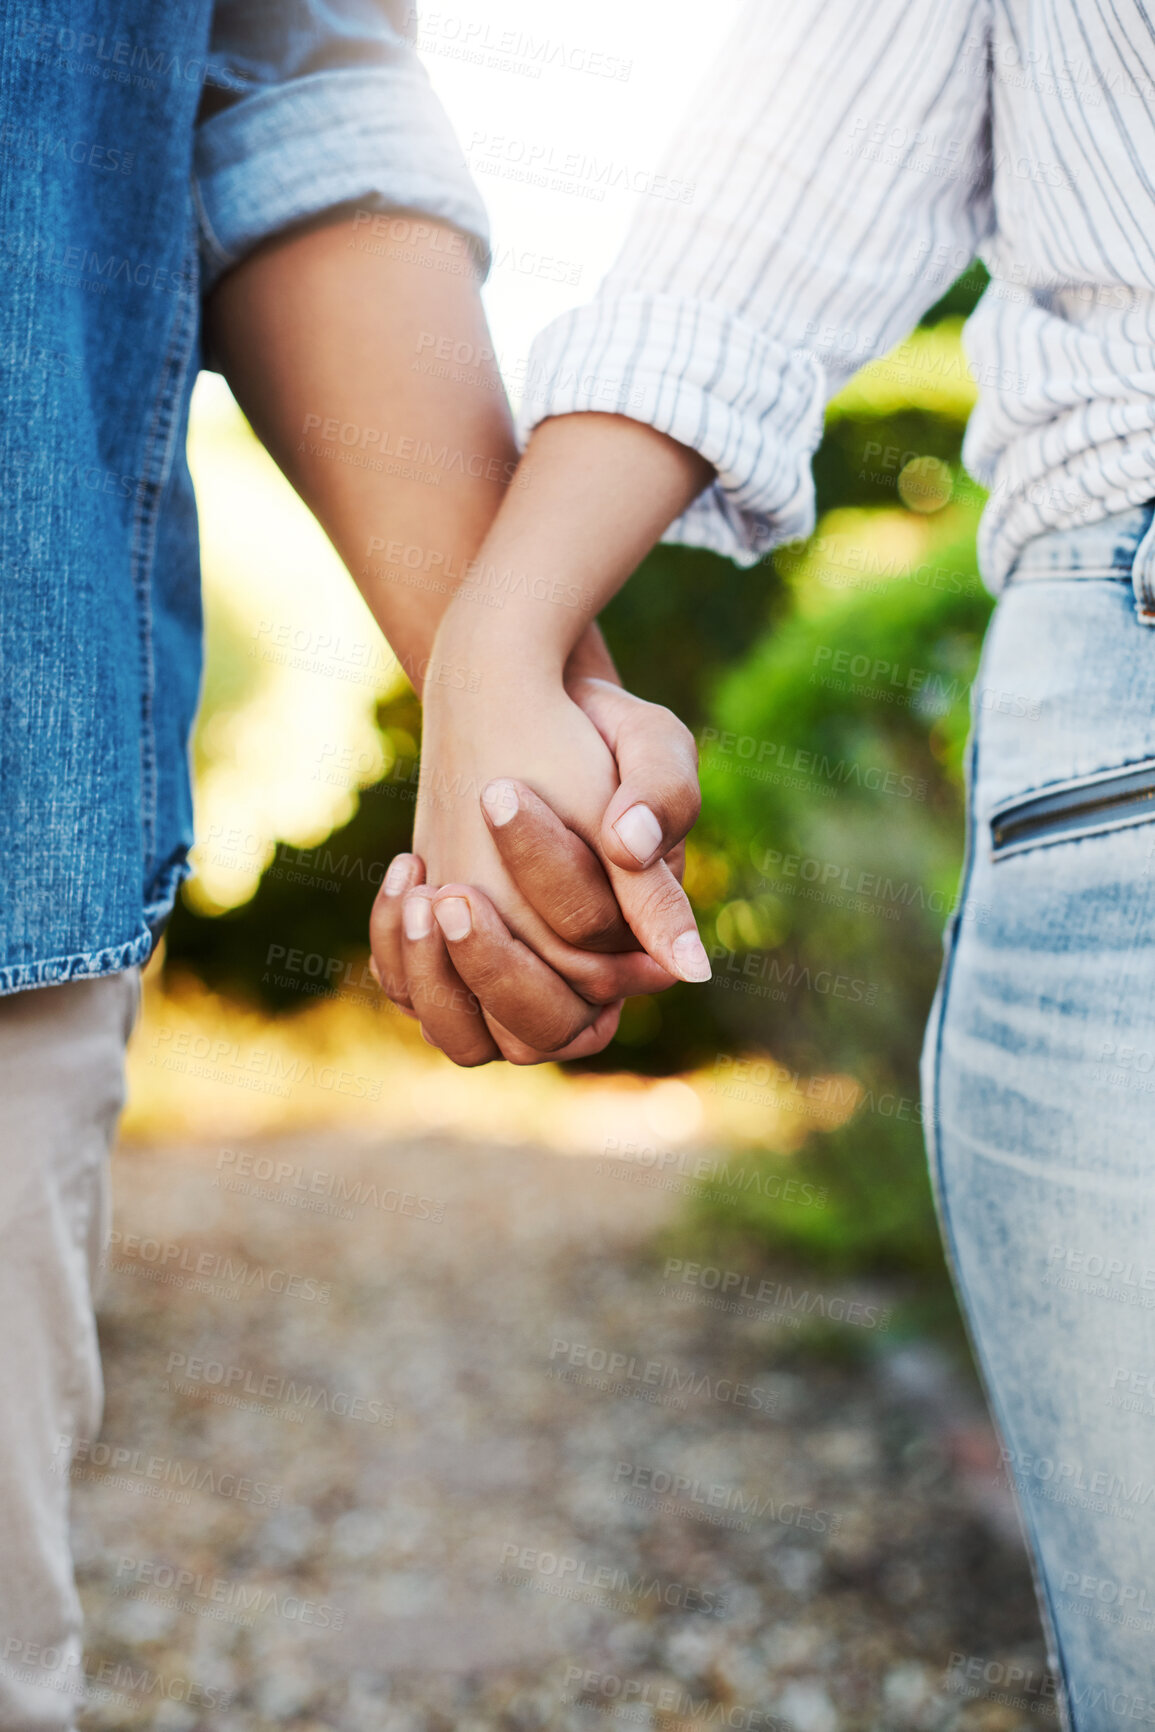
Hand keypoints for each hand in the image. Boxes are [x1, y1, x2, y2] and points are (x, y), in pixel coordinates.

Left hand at [369, 680, 709, 1063]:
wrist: (525, 718)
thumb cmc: (600, 731)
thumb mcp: (647, 741)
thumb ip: (662, 795)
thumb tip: (635, 852)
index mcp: (643, 947)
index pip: (603, 968)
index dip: (556, 890)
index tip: (503, 795)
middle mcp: (580, 986)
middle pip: (541, 1033)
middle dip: (494, 966)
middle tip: (456, 892)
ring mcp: (510, 983)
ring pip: (470, 1043)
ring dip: (438, 979)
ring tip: (426, 891)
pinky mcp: (451, 969)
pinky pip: (415, 1003)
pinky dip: (398, 955)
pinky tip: (408, 871)